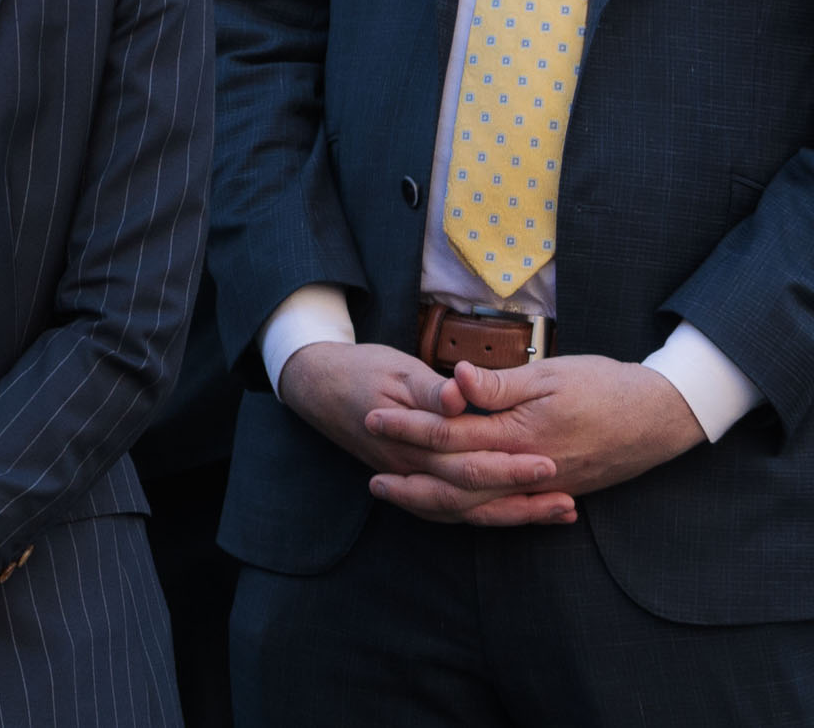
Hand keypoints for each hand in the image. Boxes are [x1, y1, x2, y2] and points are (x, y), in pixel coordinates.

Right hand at [278, 340, 562, 522]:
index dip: (508, 466)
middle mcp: (411, 469)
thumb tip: (462, 394)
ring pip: (465, 512)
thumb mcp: (396, 368)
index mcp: (409, 441)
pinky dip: (489, 515)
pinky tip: (521, 512)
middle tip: (567, 498)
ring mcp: (411, 480)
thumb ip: (431, 388)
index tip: (549, 463)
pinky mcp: (414, 482)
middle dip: (521, 499)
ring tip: (559, 513)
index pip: (466, 462)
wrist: (315, 386)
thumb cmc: (360, 370)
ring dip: (512, 514)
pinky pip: (454, 511)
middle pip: (472, 497)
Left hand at [365, 357, 704, 522]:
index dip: (410, 427)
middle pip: (459, 484)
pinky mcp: (556, 492)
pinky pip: (506, 509)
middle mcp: (530, 470)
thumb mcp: (551, 375)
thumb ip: (501, 384)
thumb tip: (457, 379)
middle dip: (413, 480)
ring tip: (400, 495)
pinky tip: (450, 505)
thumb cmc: (606, 386)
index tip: (372, 417)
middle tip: (372, 479)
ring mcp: (544, 486)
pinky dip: (473, 510)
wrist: (663, 416)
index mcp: (523, 436)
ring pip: (481, 505)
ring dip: (437, 502)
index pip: (452, 434)